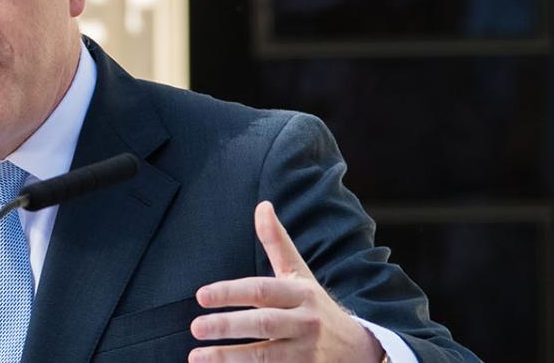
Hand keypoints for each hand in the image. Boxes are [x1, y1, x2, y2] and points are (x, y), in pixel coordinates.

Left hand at [188, 202, 383, 362]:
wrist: (358, 348)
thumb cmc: (316, 306)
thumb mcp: (299, 274)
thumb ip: (277, 243)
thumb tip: (262, 206)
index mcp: (301, 294)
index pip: (262, 291)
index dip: (231, 292)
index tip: (201, 296)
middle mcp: (305, 322)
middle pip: (263, 323)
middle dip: (227, 325)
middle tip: (195, 326)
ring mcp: (305, 352)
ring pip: (264, 355)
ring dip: (228, 357)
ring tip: (196, 355)